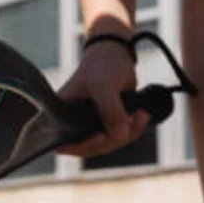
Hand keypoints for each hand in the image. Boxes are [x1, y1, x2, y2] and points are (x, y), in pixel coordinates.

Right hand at [56, 41, 150, 157]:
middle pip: (91, 147)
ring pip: (109, 144)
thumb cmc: (101, 65)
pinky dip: (134, 129)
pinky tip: (142, 115)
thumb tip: (119, 136)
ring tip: (140, 114)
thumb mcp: (103, 85)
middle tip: (127, 121)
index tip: (100, 136)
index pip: (64, 142)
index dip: (80, 146)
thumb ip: (110, 110)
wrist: (116, 55)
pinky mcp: (108, 124)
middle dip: (112, 139)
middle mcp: (74, 123)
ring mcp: (91, 125)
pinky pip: (120, 137)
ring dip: (128, 133)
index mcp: (61, 114)